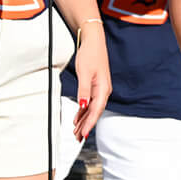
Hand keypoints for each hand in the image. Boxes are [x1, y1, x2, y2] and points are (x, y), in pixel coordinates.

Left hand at [69, 22, 109, 139]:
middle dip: (86, 126)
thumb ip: (84, 90)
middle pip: (94, 112)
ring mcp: (99, 89)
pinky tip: (78, 117)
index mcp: (103, 89)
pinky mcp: (95, 86)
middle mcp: (103, 91)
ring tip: (76, 131)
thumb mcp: (85, 73)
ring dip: (84, 120)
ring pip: (92, 109)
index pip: (96, 110)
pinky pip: (90, 102)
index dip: (89, 124)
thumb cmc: (90, 55)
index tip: (82, 134)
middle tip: (77, 138)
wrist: (94, 41)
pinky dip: (84, 111)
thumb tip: (84, 106)